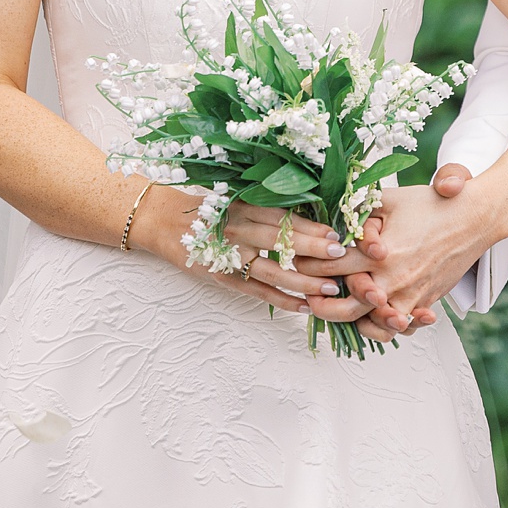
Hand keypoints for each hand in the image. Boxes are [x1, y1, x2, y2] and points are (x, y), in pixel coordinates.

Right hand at [162, 200, 369, 324]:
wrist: (166, 223)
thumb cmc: (211, 210)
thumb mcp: (238, 200)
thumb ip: (267, 209)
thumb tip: (313, 218)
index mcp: (245, 206)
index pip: (283, 218)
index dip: (311, 227)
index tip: (337, 235)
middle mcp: (238, 230)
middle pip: (281, 241)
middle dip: (314, 250)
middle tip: (341, 257)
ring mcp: (230, 256)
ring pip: (272, 272)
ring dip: (304, 282)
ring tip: (330, 288)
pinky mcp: (224, 278)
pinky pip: (258, 292)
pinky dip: (282, 301)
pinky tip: (304, 306)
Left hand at [325, 164, 473, 339]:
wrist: (475, 218)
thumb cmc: (431, 205)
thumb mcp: (389, 199)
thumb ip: (358, 210)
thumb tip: (333, 221)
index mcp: (379, 253)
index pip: (331, 267)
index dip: (308, 265)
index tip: (298, 263)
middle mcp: (392, 280)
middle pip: (346, 307)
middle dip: (322, 306)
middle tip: (310, 299)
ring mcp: (410, 295)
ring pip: (373, 326)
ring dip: (353, 323)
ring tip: (338, 313)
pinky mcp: (425, 302)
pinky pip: (400, 328)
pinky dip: (384, 329)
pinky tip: (371, 319)